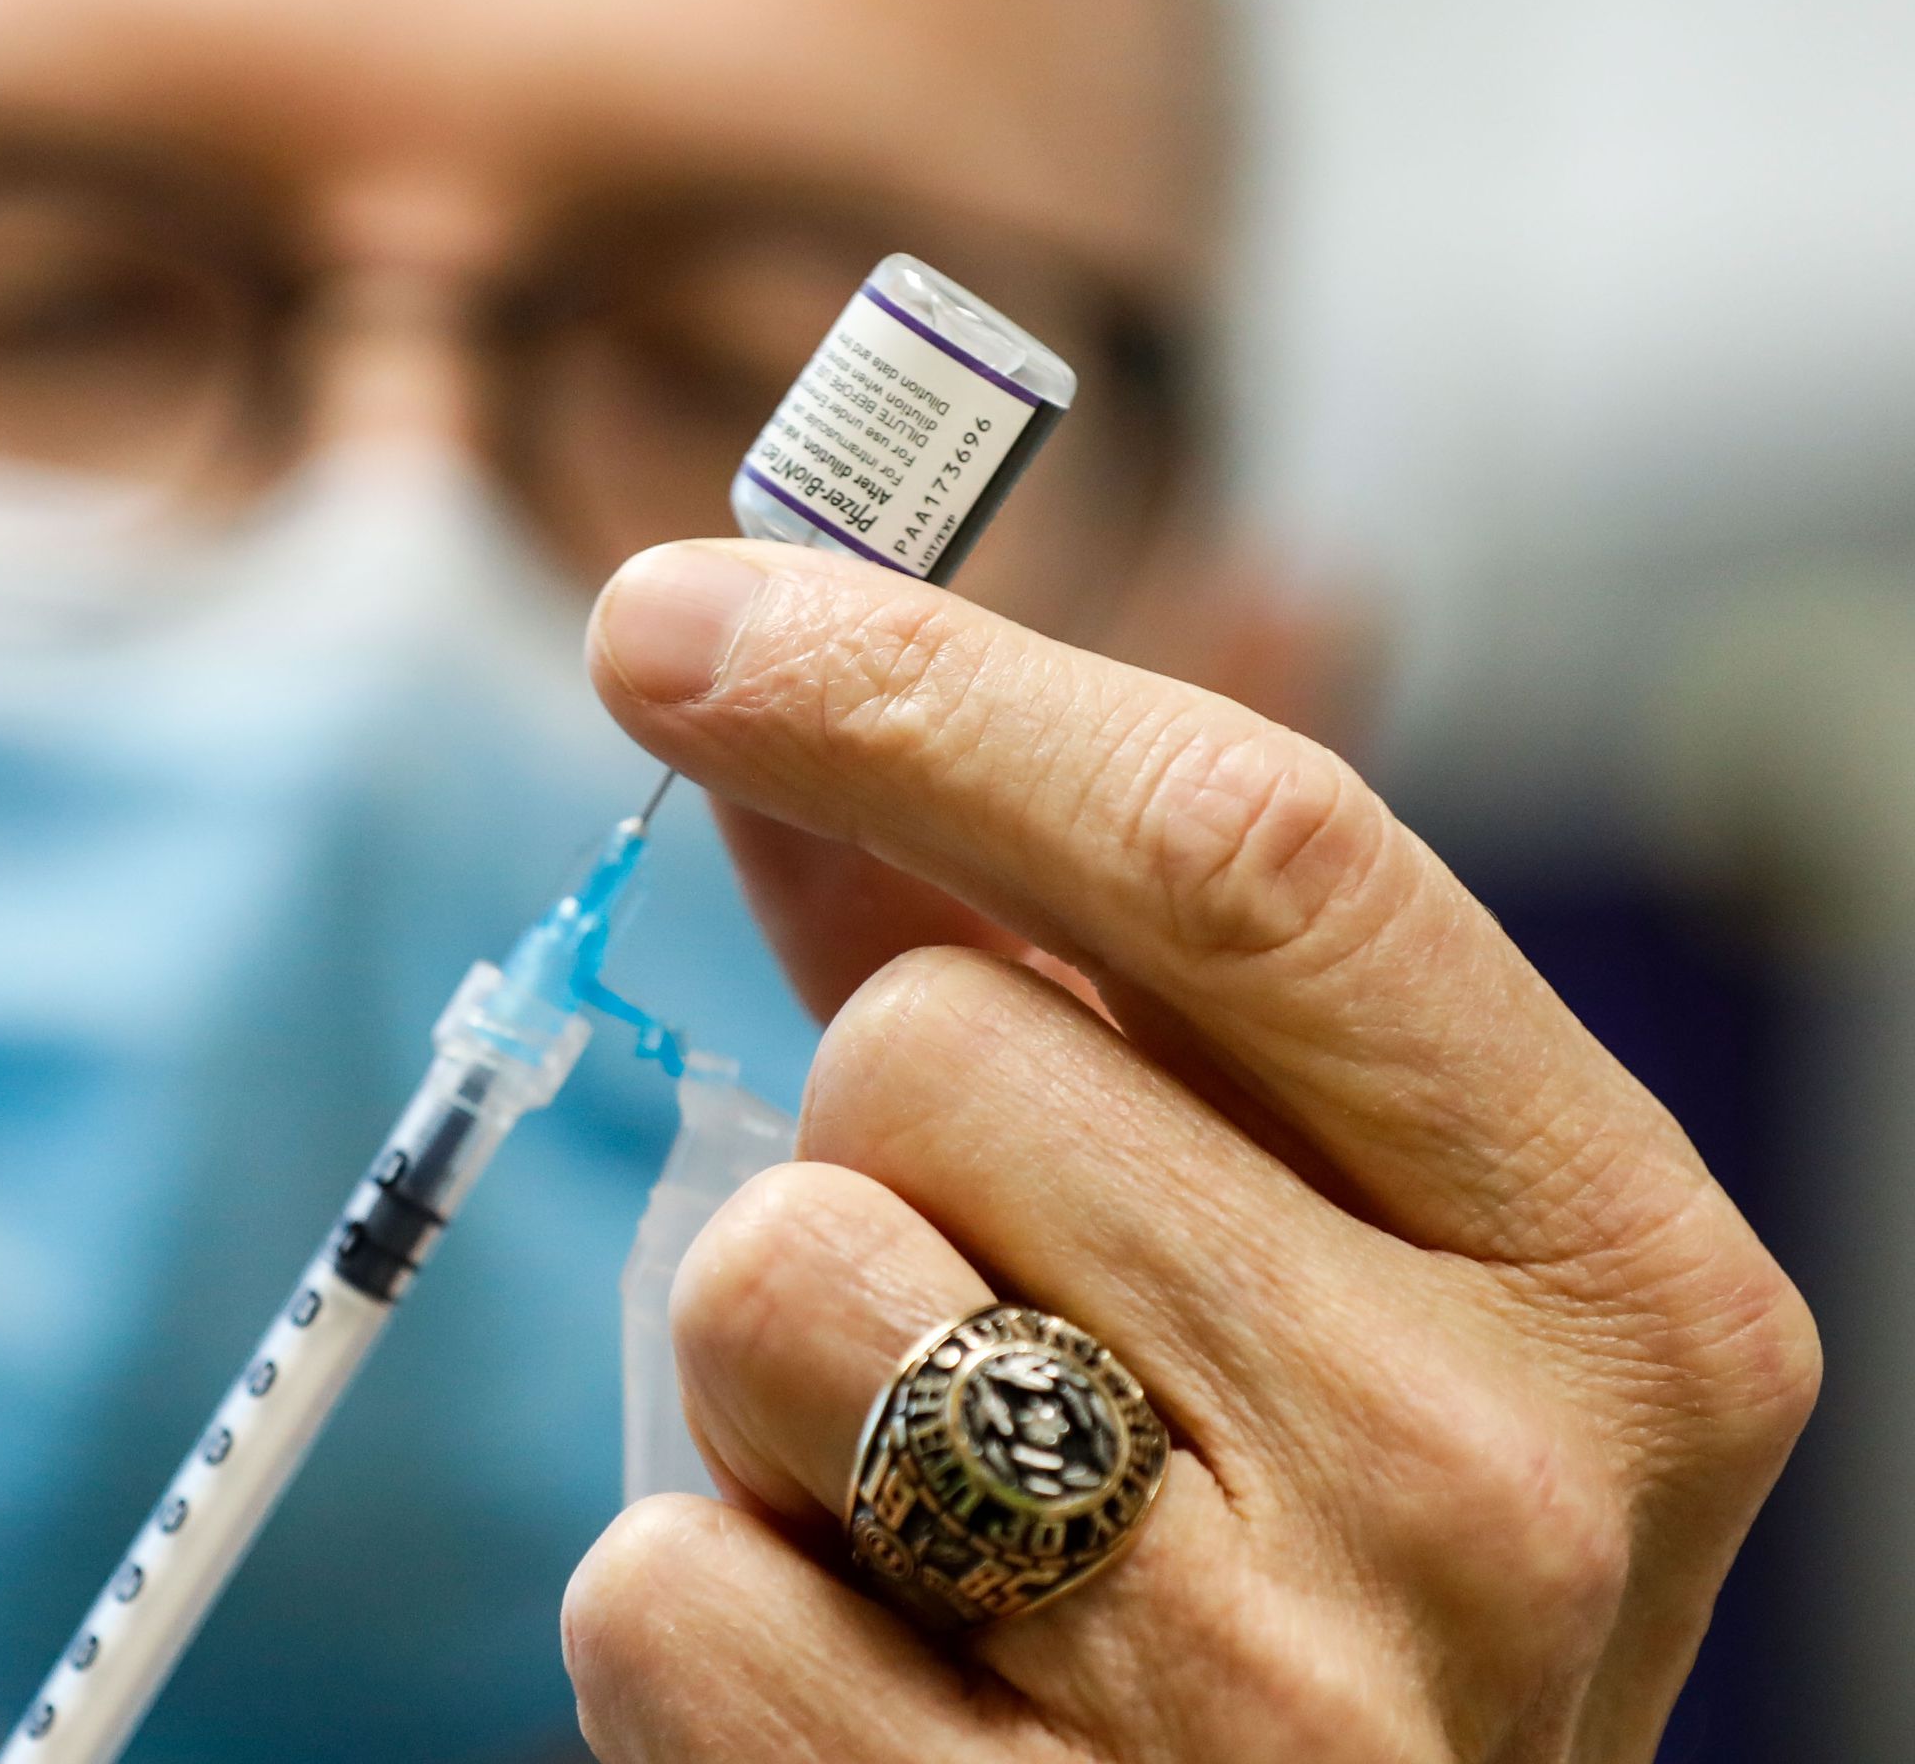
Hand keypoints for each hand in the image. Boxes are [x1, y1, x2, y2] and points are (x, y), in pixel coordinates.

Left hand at [561, 540, 1817, 1763]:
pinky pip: (662, 1585)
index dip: (922, 688)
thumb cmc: (1297, 1580)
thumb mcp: (1296, 1265)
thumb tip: (775, 685)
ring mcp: (1270, 1707)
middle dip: (865, 1136)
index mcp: (1608, 1266)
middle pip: (936, 1053)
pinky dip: (698, 1606)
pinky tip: (873, 1682)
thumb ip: (1057, 970)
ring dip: (762, 1370)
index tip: (670, 616)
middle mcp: (1489, 1480)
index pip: (1251, 852)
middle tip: (982, 1307)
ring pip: (771, 1281)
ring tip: (927, 1507)